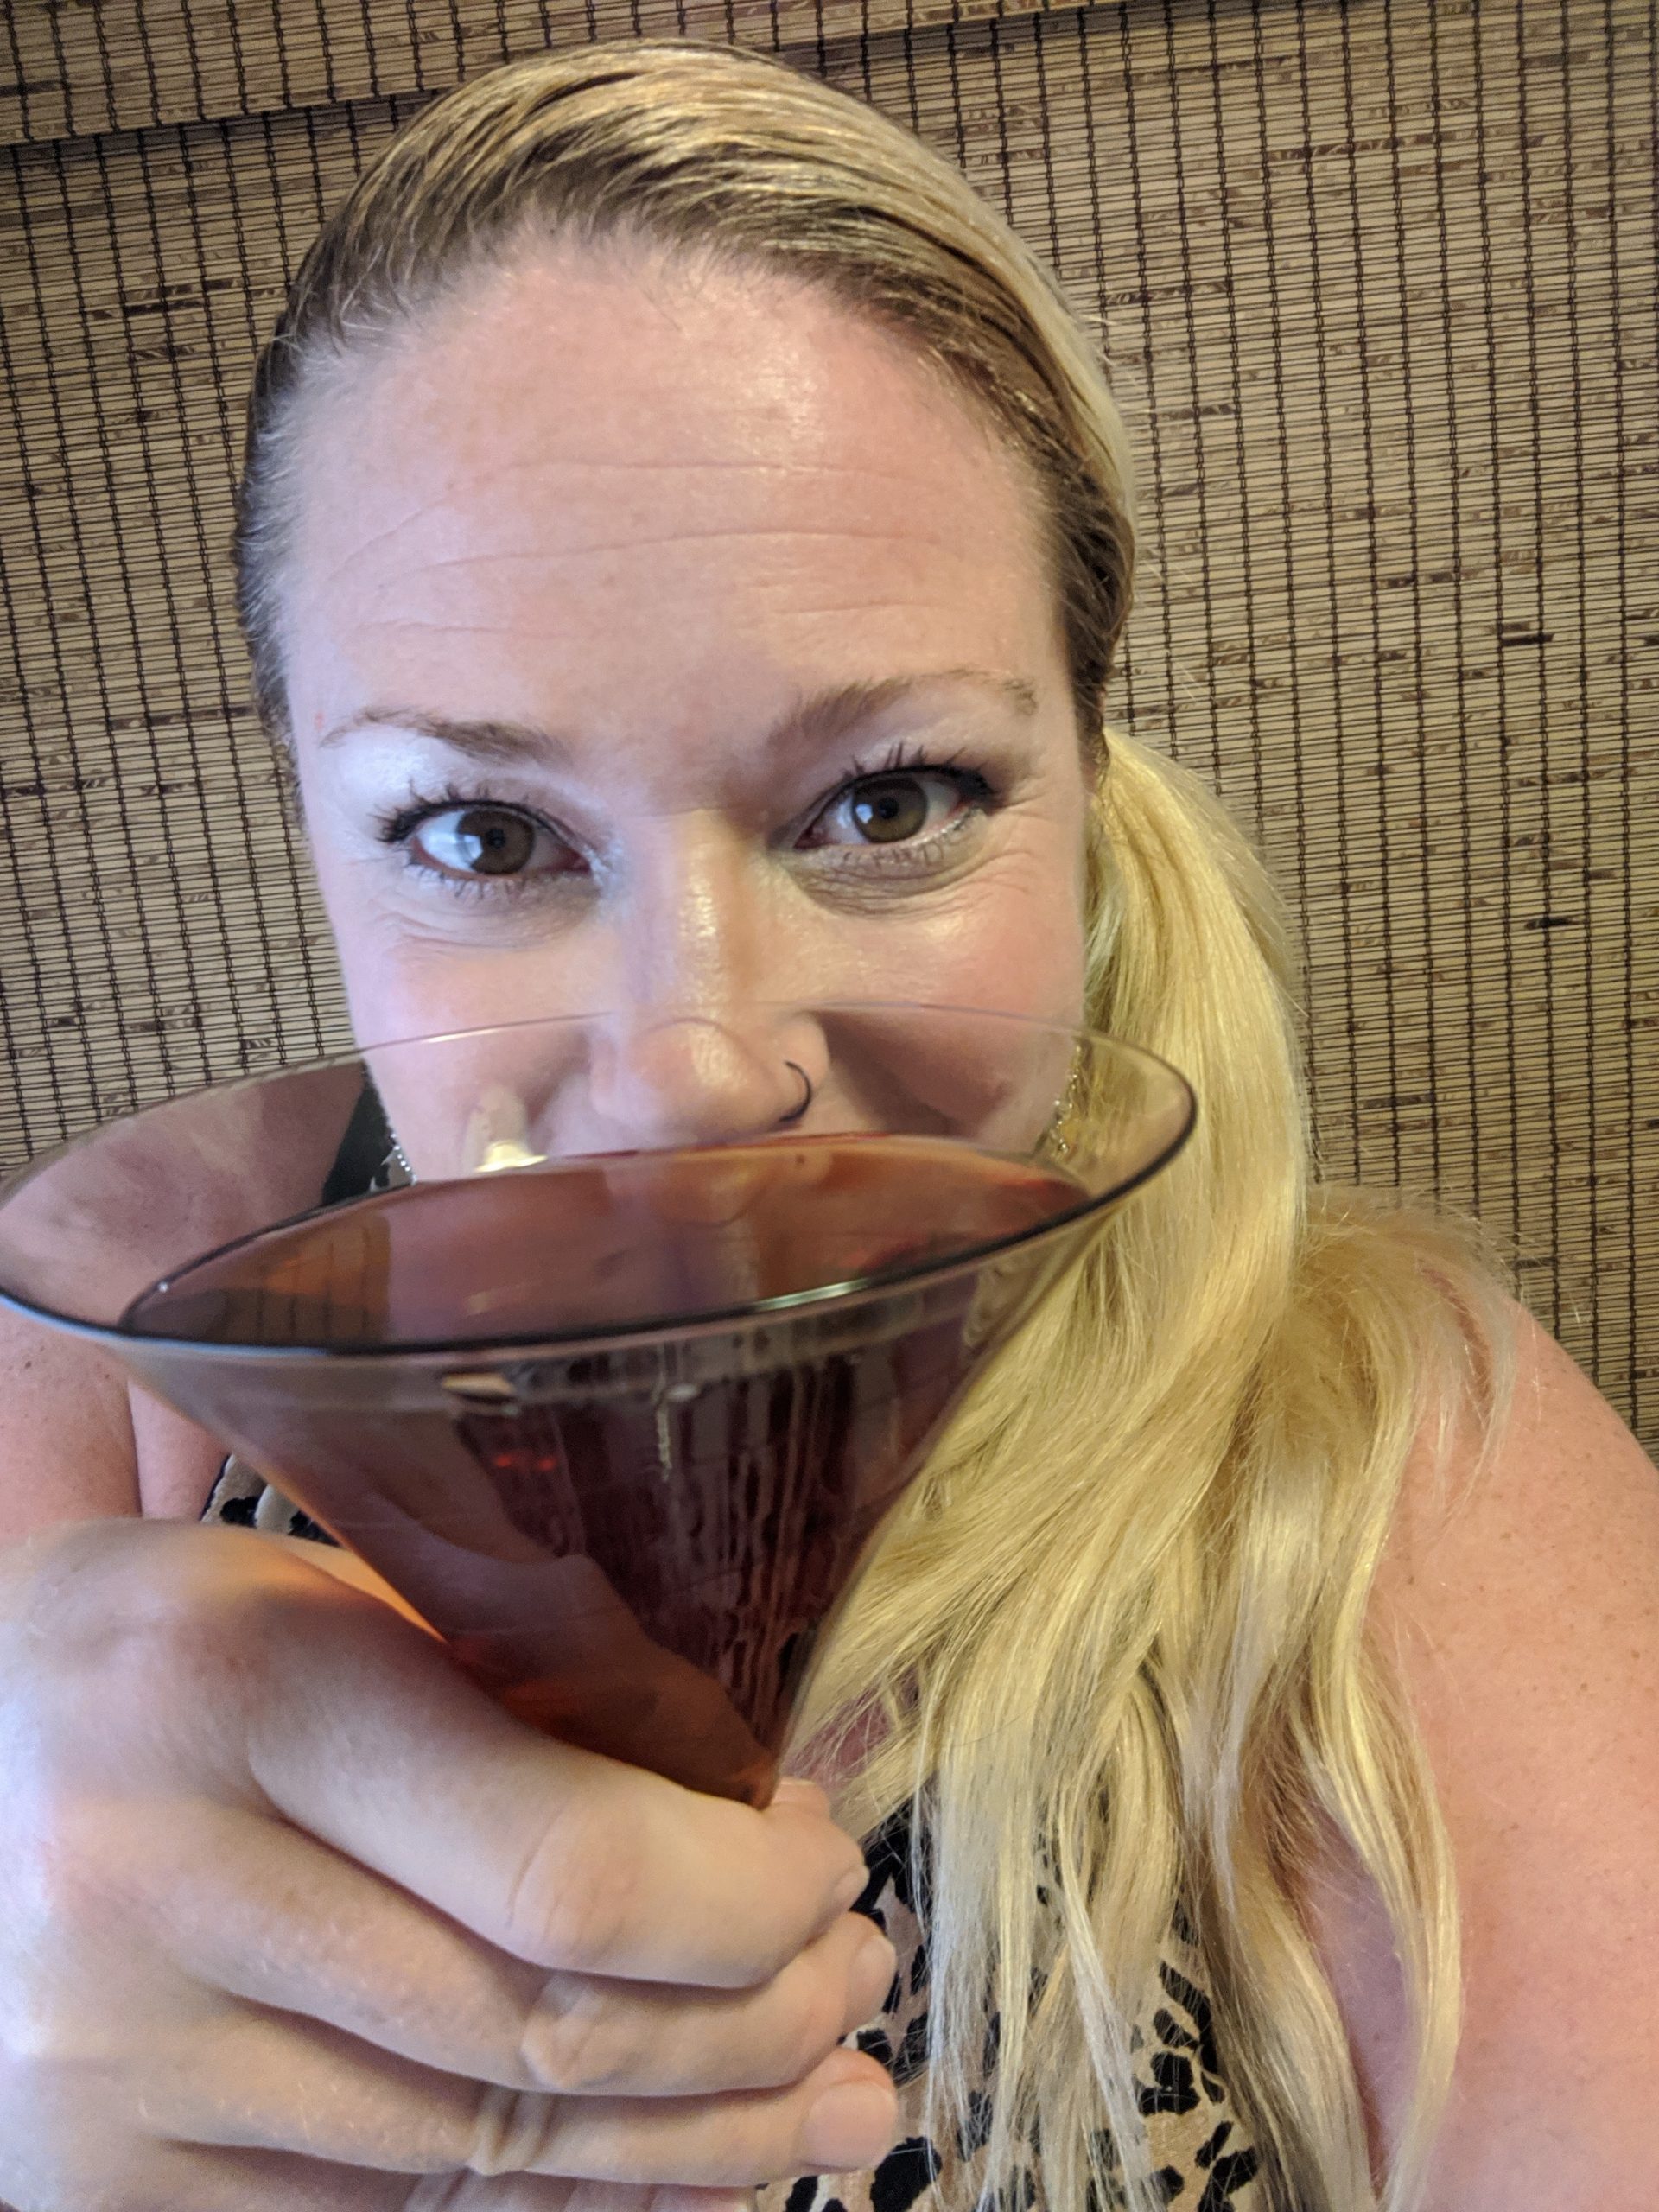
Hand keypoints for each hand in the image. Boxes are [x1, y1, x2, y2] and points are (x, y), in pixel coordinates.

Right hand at [0, 1519, 897, 2210]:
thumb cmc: (159, 1659)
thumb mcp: (318, 1594)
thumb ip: (522, 1676)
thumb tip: (775, 1778)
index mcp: (226, 1681)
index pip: (569, 1861)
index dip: (749, 1896)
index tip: (826, 1861)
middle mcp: (144, 1885)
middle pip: (548, 2031)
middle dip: (758, 2021)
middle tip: (856, 1982)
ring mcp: (101, 2074)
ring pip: (491, 2158)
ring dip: (701, 2133)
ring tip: (828, 2092)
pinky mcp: (91, 2195)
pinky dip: (570, 2206)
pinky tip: (682, 2172)